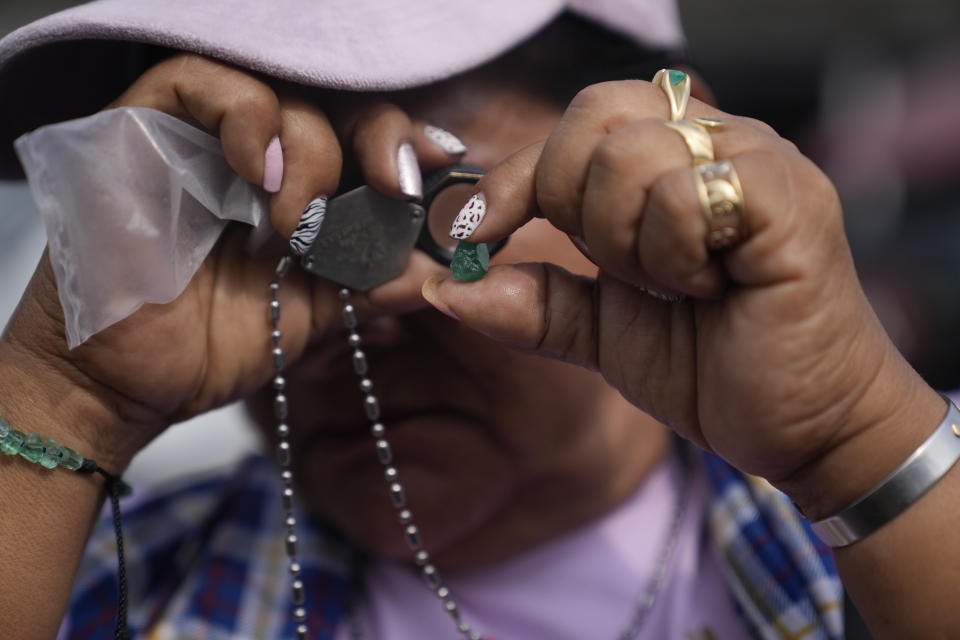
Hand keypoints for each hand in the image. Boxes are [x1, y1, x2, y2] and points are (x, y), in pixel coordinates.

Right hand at [1, 54, 461, 468]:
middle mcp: (246, 154)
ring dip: (311, 147)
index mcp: (290, 188)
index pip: (355, 136)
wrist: (123, 389)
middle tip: (395, 184)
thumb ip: (369, 284)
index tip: (444, 167)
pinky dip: (247, 116)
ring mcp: (190, 137)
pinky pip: (193, 81)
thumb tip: (435, 270)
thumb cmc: (206, 348)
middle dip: (378, 135)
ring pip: (273, 90)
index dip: (402, 143)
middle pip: (327, 101)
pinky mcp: (136, 129)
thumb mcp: (310, 314)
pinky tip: (264, 174)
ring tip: (300, 220)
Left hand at [422, 79, 940, 514]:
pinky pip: (683, 194)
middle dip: (571, 204)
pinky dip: (671, 251)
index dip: (513, 176)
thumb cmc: (716, 368)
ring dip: (627, 243)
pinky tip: (710, 286)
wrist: (805, 429)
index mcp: (675, 159)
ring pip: (630, 155)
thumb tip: (445, 287)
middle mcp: (718, 141)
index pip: (574, 126)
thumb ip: (533, 302)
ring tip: (678, 286)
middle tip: (617, 270)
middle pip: (594, 117)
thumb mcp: (604, 332)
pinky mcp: (789, 197)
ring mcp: (758, 161)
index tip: (477, 234)